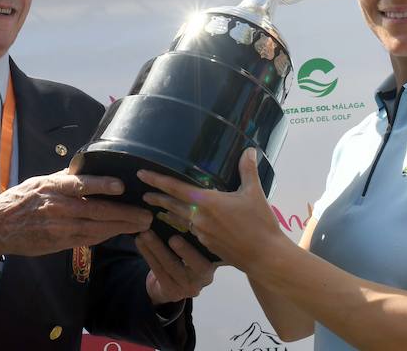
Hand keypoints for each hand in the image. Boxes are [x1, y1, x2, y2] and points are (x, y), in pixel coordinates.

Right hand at [0, 169, 152, 260]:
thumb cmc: (22, 198)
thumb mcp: (42, 180)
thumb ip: (67, 176)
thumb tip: (91, 166)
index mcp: (53, 186)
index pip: (80, 184)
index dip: (101, 185)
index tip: (121, 185)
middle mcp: (58, 207)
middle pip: (96, 211)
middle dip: (125, 214)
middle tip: (147, 214)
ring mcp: (60, 227)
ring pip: (96, 228)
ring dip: (121, 227)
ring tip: (142, 224)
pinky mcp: (60, 242)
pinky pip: (88, 239)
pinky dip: (106, 235)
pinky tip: (121, 232)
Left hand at [136, 230, 215, 305]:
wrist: (175, 284)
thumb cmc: (188, 257)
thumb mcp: (198, 248)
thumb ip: (195, 236)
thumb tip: (183, 210)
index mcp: (215, 263)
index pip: (210, 253)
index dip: (202, 243)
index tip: (191, 229)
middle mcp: (205, 278)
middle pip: (193, 263)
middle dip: (182, 249)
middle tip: (172, 237)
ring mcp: (189, 288)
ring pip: (171, 266)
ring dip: (156, 248)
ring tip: (145, 233)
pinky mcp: (173, 292)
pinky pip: (159, 271)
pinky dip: (148, 255)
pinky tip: (140, 242)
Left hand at [137, 148, 284, 271]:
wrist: (264, 256)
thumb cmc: (260, 223)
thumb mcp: (254, 193)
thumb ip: (248, 170)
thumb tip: (249, 150)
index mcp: (207, 202)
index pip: (176, 188)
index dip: (157, 180)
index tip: (142, 174)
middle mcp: (199, 218)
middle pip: (172, 205)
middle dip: (158, 198)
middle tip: (144, 192)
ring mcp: (201, 233)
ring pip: (181, 218)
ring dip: (170, 211)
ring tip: (161, 205)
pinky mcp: (206, 245)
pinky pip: (191, 229)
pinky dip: (185, 222)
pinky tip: (186, 221)